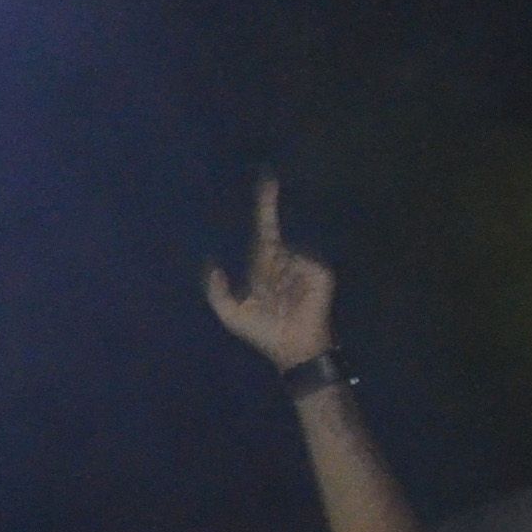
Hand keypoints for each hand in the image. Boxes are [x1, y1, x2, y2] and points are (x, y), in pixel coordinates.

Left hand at [203, 176, 336, 370]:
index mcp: (264, 267)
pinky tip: (292, 299)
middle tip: (260, 214)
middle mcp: (283, 261)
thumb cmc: (263, 333)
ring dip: (272, 279)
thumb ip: (217, 292)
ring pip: (281, 252)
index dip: (264, 207)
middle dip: (267, 208)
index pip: (264, 231)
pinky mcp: (319, 273)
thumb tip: (212, 265)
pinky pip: (299, 263)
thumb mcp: (231, 314)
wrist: (292, 350)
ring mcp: (302, 265)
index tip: (267, 181)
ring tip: (277, 303)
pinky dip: (290, 281)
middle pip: (273, 230)